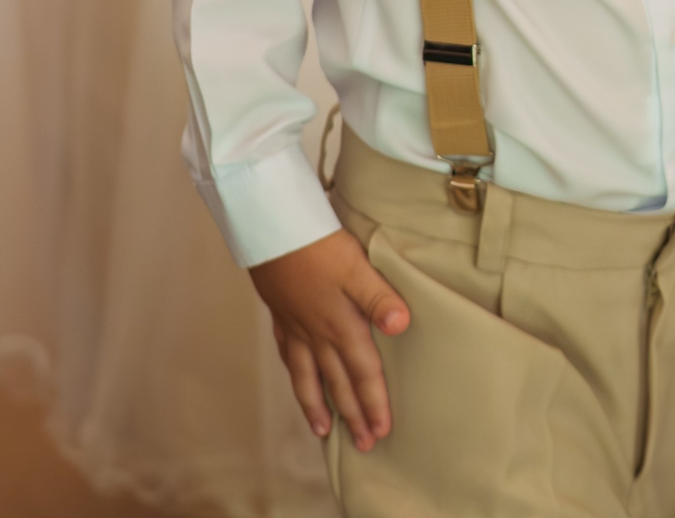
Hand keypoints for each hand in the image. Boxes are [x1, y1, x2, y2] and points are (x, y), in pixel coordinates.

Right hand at [249, 230, 411, 452]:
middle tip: (364, 444)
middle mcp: (317, 335)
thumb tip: (401, 327)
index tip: (382, 431)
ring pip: (308, 378)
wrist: (272, 230)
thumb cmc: (319, 245)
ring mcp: (296, 328)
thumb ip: (379, 298)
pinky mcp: (282, 317)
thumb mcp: (358, 267)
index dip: (373, 403)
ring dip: (318, 406)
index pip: (363, 373)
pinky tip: (300, 383)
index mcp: (340, 326)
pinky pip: (290, 359)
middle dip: (352, 416)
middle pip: (338, 383)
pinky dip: (297, 378)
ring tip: (324, 431)